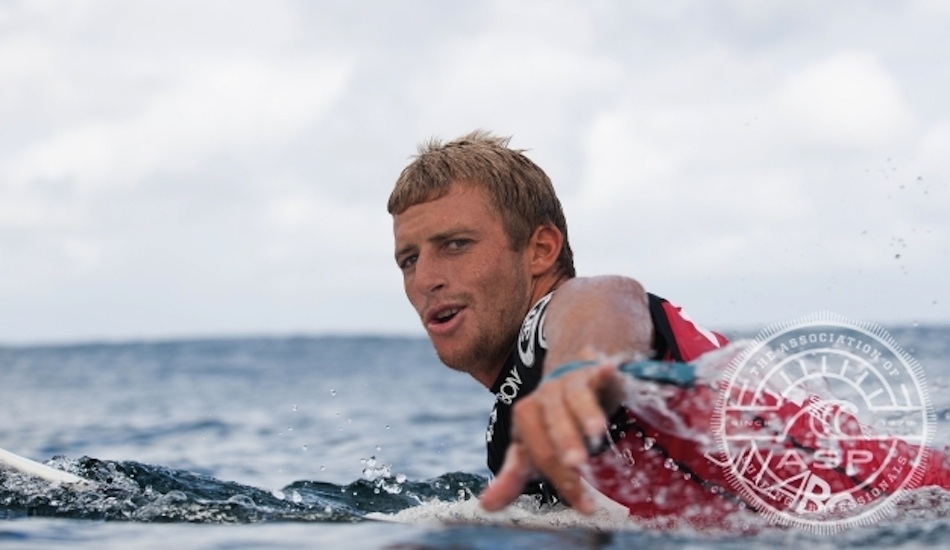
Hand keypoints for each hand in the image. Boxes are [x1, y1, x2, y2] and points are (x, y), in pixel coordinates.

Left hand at [479, 361, 623, 513]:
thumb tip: (486, 507)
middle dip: (566, 444)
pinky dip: (602, 372)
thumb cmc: (548, 423)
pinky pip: (596, 372)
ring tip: (596, 431)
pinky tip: (608, 370)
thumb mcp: (528, 448)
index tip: (586, 507)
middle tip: (578, 465)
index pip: (541, 453)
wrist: (568, 380)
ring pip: (575, 399)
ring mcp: (568, 384)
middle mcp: (545, 399)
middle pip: (555, 426)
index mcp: (525, 418)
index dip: (563, 480)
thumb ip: (511, 476)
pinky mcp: (592, 373)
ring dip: (586, 413)